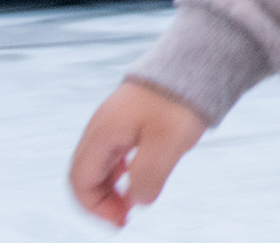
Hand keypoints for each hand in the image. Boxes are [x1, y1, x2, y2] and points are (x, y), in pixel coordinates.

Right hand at [69, 80, 206, 227]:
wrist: (198, 58)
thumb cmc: (181, 99)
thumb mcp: (167, 145)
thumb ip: (147, 177)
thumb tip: (137, 201)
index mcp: (103, 133)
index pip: (80, 181)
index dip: (96, 207)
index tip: (122, 221)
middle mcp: (102, 126)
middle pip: (85, 173)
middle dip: (101, 199)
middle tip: (126, 216)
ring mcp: (115, 118)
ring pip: (102, 161)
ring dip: (113, 185)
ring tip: (135, 198)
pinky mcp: (132, 114)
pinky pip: (117, 148)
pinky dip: (123, 168)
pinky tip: (142, 172)